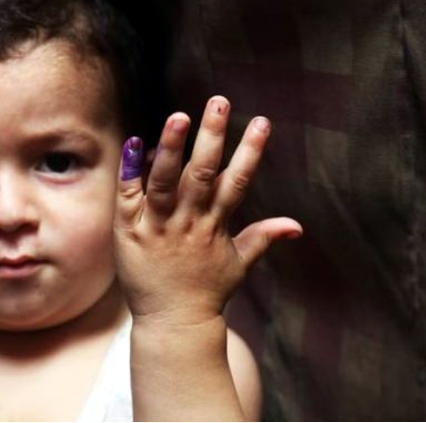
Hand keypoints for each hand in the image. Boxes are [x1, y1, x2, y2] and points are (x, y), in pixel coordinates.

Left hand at [114, 95, 301, 326]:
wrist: (173, 323)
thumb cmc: (205, 291)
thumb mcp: (238, 264)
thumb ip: (263, 238)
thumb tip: (297, 226)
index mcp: (216, 226)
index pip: (237, 182)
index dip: (250, 152)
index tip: (262, 122)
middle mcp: (189, 223)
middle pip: (202, 175)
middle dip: (212, 137)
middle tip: (219, 102)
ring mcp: (158, 227)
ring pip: (165, 183)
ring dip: (172, 149)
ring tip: (179, 117)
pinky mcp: (130, 233)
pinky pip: (129, 197)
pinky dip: (131, 171)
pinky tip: (134, 143)